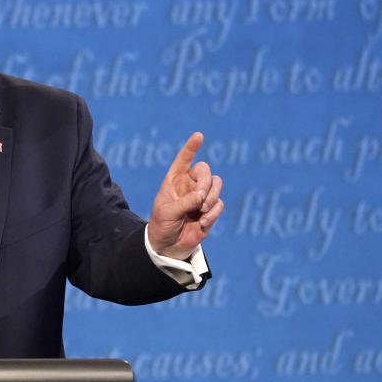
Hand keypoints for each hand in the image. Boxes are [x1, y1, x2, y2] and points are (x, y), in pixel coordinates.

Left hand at [147, 132, 223, 259]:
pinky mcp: (210, 210)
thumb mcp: (167, 212)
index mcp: (174, 180)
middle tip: (200, 198)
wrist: (169, 245)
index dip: (190, 148)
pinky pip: (219, 204)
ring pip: (217, 185)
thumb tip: (202, 195)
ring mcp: (201, 197)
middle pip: (205, 171)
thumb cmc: (162, 225)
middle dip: (206, 183)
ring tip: (202, 210)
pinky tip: (203, 222)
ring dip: (212, 197)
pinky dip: (213, 213)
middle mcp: (189, 185)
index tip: (198, 136)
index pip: (183, 160)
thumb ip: (184, 202)